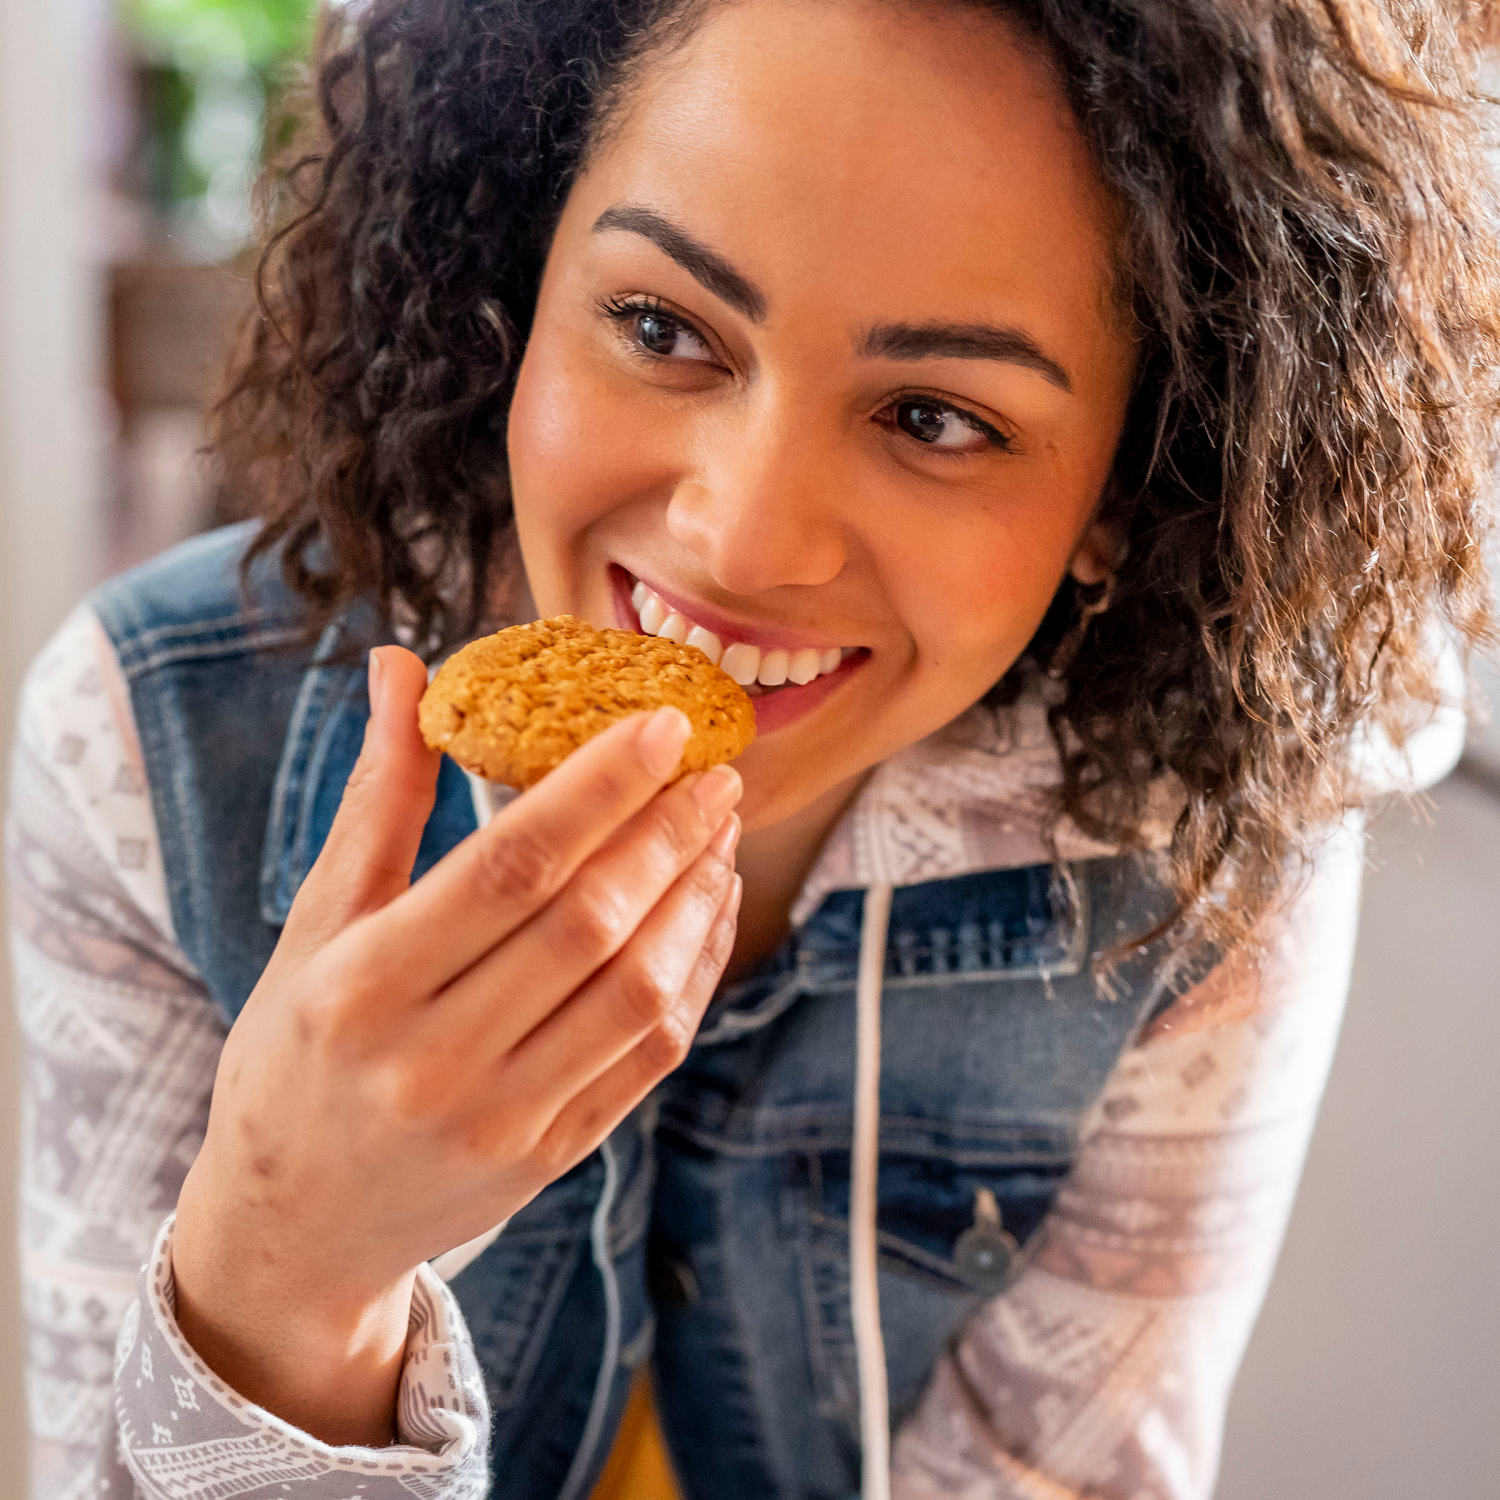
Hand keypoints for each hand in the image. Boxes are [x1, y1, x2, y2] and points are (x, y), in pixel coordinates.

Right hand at [171, 646, 741, 1443]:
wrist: (292, 1226)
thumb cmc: (298, 1051)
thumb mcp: (317, 921)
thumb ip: (377, 796)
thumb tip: (402, 666)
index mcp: (364, 985)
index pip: (511, 867)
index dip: (599, 788)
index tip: (664, 725)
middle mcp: (433, 1060)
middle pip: (589, 925)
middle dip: (667, 834)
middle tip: (714, 772)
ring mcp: (501, 1119)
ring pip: (637, 990)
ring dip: (696, 900)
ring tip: (719, 834)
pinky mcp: (550, 1156)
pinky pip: (650, 1053)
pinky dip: (694, 973)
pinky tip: (708, 911)